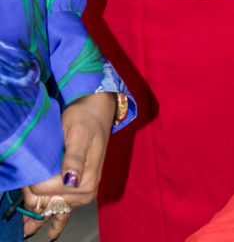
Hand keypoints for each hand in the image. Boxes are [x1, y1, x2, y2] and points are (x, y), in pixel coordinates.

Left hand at [23, 92, 115, 238]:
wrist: (96, 114)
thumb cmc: (86, 120)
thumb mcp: (79, 134)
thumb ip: (75, 158)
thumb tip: (71, 180)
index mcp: (85, 181)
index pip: (45, 192)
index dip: (32, 183)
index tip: (27, 169)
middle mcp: (84, 192)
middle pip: (47, 203)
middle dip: (32, 196)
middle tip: (25, 180)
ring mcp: (81, 194)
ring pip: (52, 208)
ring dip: (39, 210)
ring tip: (28, 219)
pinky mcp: (79, 191)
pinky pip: (66, 212)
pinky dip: (57, 223)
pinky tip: (51, 234)